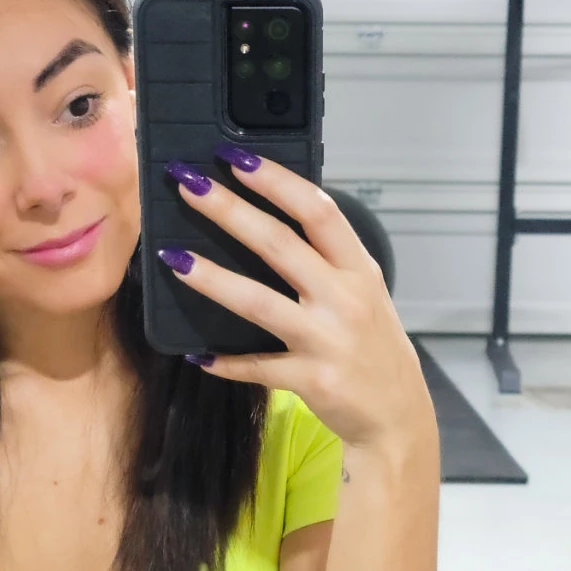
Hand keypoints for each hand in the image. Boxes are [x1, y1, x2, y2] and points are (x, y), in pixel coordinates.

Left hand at [158, 152, 436, 458]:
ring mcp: (327, 340)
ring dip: (212, 279)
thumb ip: (326, 259)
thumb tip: (268, 218)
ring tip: (172, 258)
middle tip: (188, 185)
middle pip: (279, 244)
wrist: (398, 413)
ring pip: (259, 302)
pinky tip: (197, 355)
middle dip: (229, 210)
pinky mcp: (312, 380)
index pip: (317, 211)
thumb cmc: (373, 344)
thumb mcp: (362, 292)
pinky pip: (258, 367)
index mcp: (357, 269)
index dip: (276, 181)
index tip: (236, 157)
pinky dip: (226, 362)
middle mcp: (344, 299)